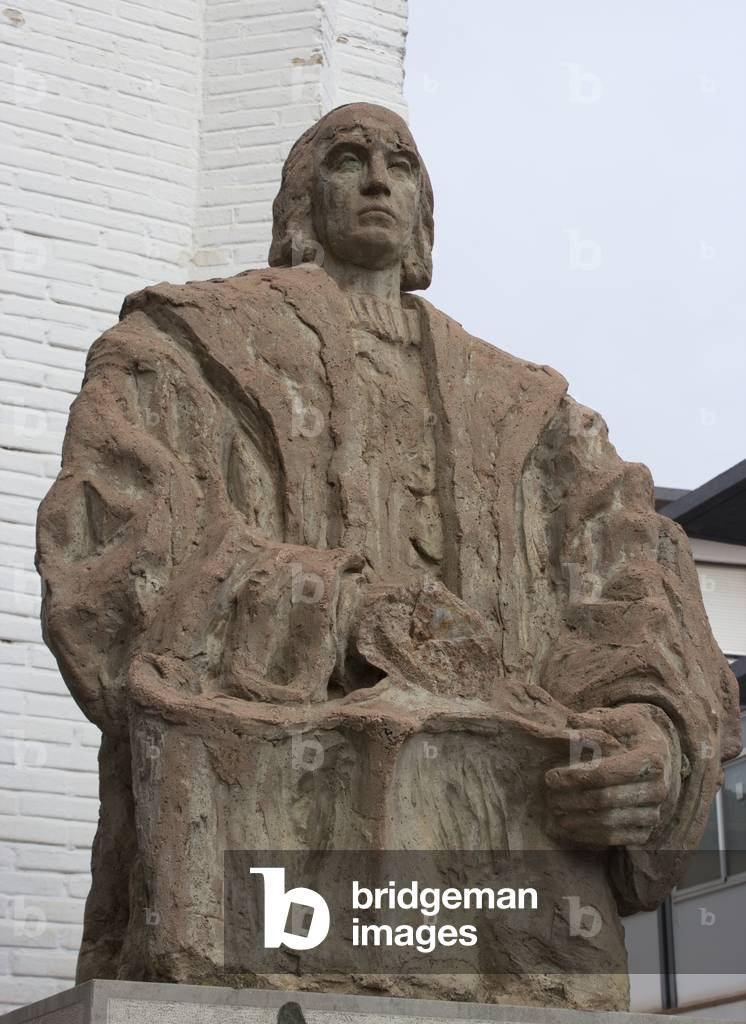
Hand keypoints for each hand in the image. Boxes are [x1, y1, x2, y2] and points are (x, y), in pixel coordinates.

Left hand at [545, 704, 676, 847]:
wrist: (658, 755)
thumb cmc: (633, 733)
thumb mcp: (622, 718)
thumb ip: (598, 719)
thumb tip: (573, 722)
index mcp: (652, 759)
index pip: (605, 773)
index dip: (575, 777)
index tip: (550, 777)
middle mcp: (658, 789)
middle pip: (604, 800)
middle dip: (571, 799)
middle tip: (548, 796)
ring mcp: (654, 813)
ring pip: (608, 822)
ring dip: (576, 820)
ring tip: (554, 812)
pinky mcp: (646, 832)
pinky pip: (614, 839)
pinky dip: (588, 835)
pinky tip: (568, 828)